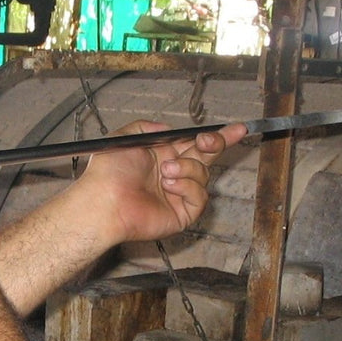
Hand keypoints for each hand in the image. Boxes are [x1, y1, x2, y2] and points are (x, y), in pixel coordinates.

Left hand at [72, 120, 246, 246]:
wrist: (104, 200)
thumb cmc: (109, 173)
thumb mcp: (126, 137)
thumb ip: (148, 127)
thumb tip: (170, 130)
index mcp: (162, 155)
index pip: (195, 143)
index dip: (217, 137)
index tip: (237, 128)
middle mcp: (172, 174)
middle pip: (207, 157)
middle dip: (214, 145)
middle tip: (208, 141)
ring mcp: (178, 195)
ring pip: (203, 174)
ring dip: (187, 168)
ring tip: (165, 171)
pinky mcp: (182, 214)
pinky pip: (199, 196)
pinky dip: (187, 187)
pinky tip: (169, 185)